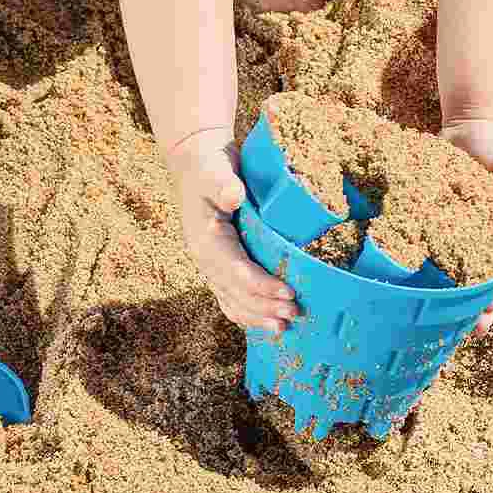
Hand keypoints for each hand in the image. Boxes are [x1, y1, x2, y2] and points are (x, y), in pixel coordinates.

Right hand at [164, 127, 296, 335]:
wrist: (197, 164)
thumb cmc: (210, 166)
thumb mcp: (214, 169)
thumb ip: (222, 183)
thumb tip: (233, 196)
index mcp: (205, 240)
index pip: (235, 270)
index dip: (261, 285)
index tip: (288, 293)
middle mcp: (205, 258)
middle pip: (236, 292)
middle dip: (265, 306)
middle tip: (295, 315)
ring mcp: (210, 264)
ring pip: (232, 300)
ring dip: (257, 316)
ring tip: (284, 328)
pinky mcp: (219, 263)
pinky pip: (230, 295)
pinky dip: (247, 311)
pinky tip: (265, 322)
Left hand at [441, 116, 492, 333]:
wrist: (470, 126)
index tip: (492, 311)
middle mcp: (480, 237)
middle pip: (479, 278)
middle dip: (475, 306)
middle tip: (467, 332)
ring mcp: (454, 232)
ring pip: (451, 272)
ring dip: (447, 297)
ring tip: (435, 322)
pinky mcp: (431, 221)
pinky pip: (426, 248)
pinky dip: (420, 269)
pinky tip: (405, 289)